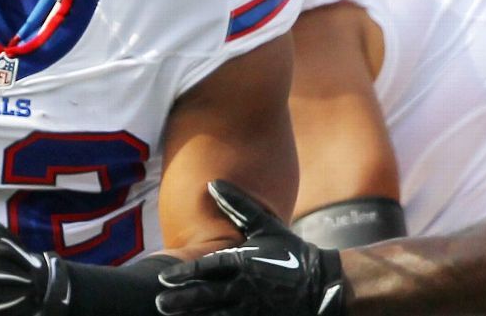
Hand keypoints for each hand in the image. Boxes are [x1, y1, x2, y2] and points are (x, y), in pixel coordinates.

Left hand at [156, 180, 344, 315]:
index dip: (185, 273)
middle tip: (160, 303)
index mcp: (245, 262)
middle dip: (182, 300)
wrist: (325, 286)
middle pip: (208, 296)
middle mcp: (245, 287)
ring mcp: (252, 309)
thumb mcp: (266, 227)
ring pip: (216, 315)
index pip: (209, 268)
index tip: (163, 276)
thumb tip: (213, 182)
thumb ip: (238, 206)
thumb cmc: (292, 253)